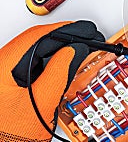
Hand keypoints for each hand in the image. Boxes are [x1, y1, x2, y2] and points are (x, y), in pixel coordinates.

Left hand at [0, 21, 104, 140]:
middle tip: (87, 36)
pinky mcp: (11, 85)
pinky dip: (53, 63)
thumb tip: (73, 51)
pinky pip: (35, 66)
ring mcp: (6, 76)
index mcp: (3, 66)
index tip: (82, 29)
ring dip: (60, 50)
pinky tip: (66, 63)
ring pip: (37, 54)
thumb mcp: (42, 101)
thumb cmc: (11, 135)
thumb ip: (59, 72)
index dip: (63, 30)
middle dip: (65, 39)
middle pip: (37, 42)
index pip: (36, 36)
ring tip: (81, 48)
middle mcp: (1, 67)